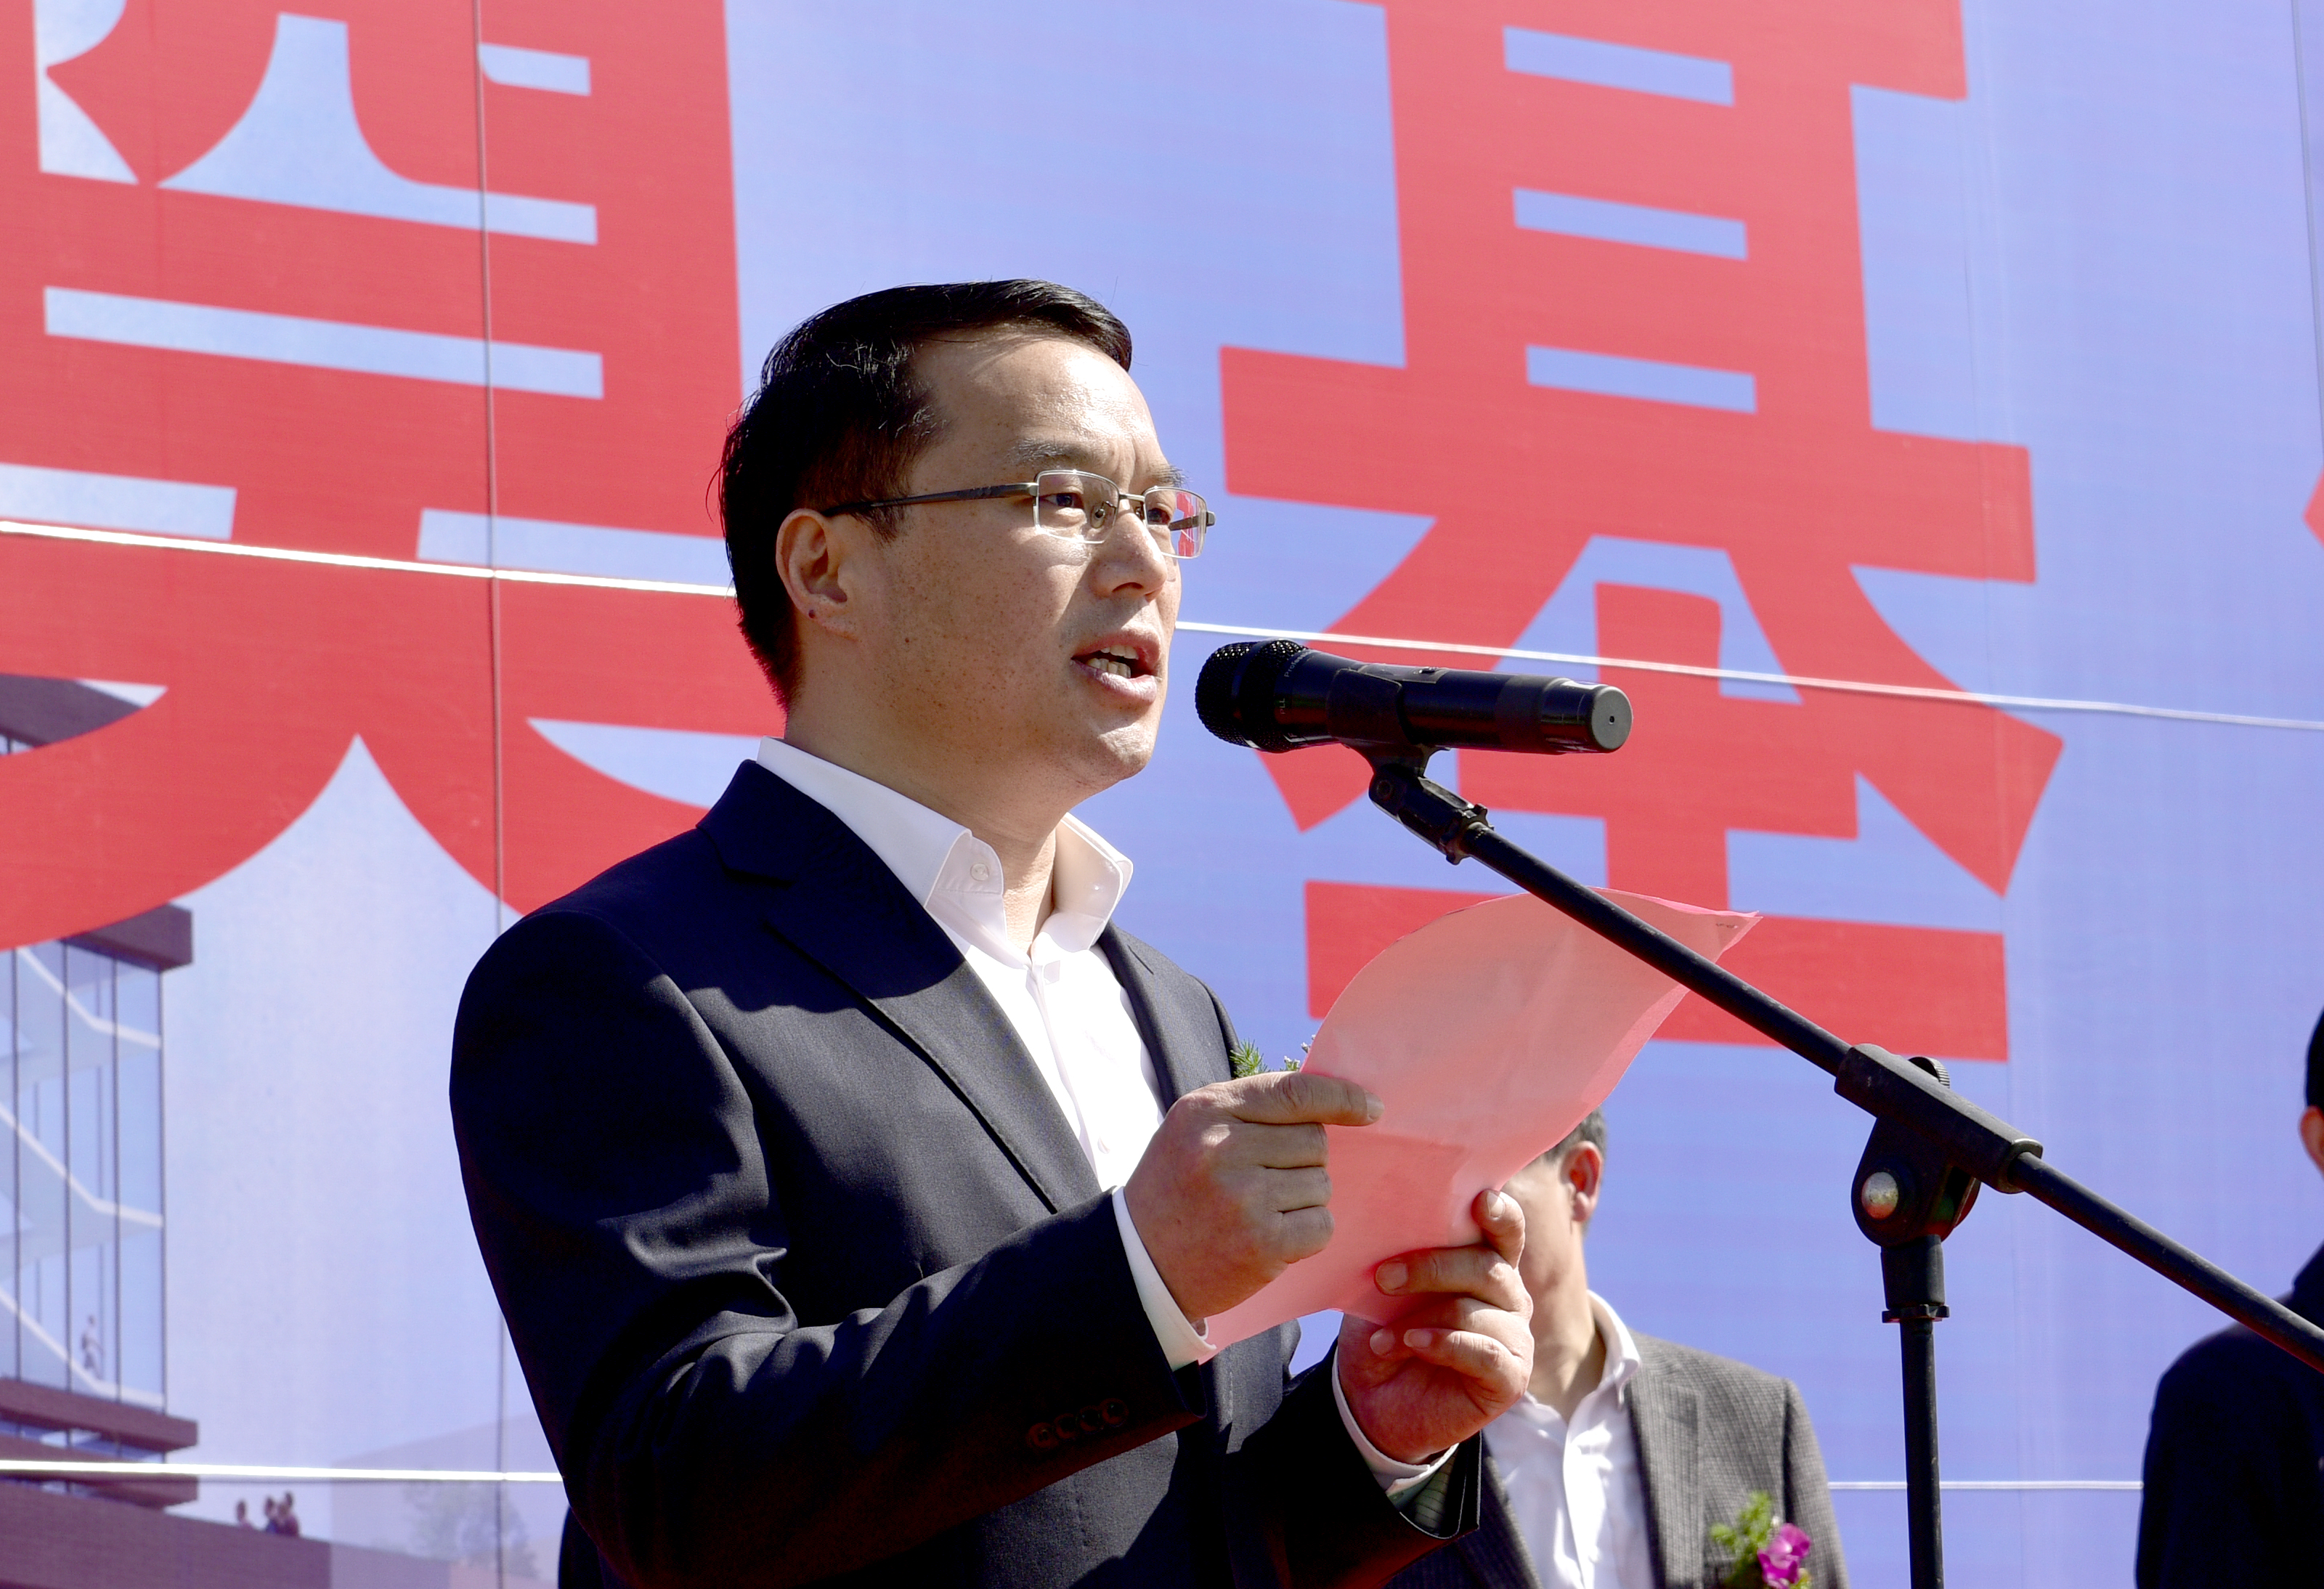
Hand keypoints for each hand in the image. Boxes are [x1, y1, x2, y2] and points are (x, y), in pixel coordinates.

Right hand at [1123, 1071, 1382, 1322]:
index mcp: (1207, 1110)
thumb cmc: (1178, 1185)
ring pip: (1321, 1183)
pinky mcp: (1260, 1244)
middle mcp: (1223, 1149)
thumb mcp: (1197, 1127)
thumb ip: (1254, 1107)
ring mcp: (1242, 1198)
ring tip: (1262, 1208)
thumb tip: (1332, 1101)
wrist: (1142, 1261)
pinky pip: (1321, 1225)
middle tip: (1267, 1178)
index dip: (1341, 1098)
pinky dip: (1307, 1231)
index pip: (1294, 1092)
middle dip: (1305, 1159)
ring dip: (1305, 1197)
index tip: (1371, 1108)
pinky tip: (1273, 1234)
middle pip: (1315, 1140)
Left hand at [1336, 1188, 1532, 1464]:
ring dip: (1421, 1319)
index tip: (1480, 1199)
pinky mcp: (1511, 1377)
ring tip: (1382, 1339)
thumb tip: (1387, 1223)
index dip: (1500, 1212)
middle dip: (1431, 1267)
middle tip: (1383, 1277)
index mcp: (1484, 1262)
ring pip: (1478, 1310)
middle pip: (1485, 1266)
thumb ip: (1400, 1258)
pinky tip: (1414, 1345)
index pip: (1505, 1229)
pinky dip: (1444, 1344)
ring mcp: (1514, 1336)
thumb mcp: (1385, 1291)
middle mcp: (1508, 1295)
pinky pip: (1485, 1352)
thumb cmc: (1384, 1332)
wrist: (1371, 1400)